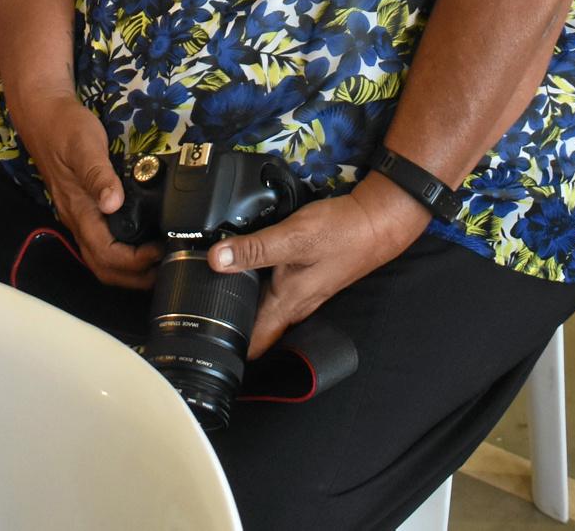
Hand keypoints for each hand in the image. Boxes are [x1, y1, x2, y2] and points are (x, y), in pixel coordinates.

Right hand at [9, 91, 156, 289]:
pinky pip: (100, 242)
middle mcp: (76, 219)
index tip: (160, 250)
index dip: (134, 262)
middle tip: (167, 269)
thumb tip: (113, 203)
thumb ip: (99, 174)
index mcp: (78, 209)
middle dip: (134, 277)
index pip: (106, 254)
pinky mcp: (82, 207)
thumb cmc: (65, 128)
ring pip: (100, 258)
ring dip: (128, 270)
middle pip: (102, 267)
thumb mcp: (85, 145)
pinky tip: (140, 242)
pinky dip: (122, 253)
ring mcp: (78, 215)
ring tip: (158, 263)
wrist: (42, 114)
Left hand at [208, 177, 423, 356]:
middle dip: (229, 326)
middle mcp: (295, 305)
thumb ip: (254, 249)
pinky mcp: (306, 277)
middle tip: (198, 317)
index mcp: (287, 303)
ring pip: (265, 309)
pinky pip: (274, 292)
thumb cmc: (341, 232)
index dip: (229, 352)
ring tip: (211, 294)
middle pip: (256, 328)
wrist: (377, 222)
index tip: (203, 350)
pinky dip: (257, 287)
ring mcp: (302, 293)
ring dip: (243, 306)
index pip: (254, 344)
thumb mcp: (293, 237)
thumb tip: (215, 259)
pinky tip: (244, 270)